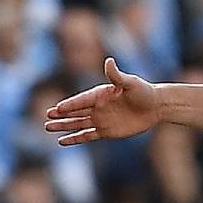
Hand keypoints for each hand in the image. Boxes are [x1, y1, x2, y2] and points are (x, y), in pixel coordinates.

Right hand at [44, 57, 162, 144]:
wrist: (155, 107)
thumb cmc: (144, 91)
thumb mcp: (130, 82)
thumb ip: (117, 75)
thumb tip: (109, 61)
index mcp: (100, 94)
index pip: (81, 101)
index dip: (70, 105)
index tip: (57, 109)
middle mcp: (97, 107)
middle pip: (75, 112)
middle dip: (61, 115)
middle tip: (46, 117)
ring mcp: (100, 120)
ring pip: (78, 124)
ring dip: (63, 126)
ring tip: (48, 127)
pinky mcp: (106, 132)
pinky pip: (87, 136)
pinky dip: (75, 139)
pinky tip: (62, 141)